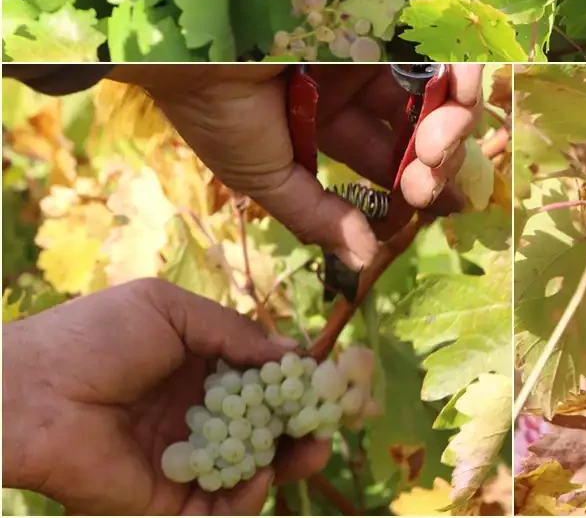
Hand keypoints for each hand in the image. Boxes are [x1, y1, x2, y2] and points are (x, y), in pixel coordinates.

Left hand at [1, 279, 329, 513]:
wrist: (30, 394)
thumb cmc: (92, 338)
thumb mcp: (169, 310)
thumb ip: (233, 332)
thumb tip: (293, 354)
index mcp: (198, 367)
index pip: (263, 379)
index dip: (299, 383)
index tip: (332, 384)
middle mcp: (197, 414)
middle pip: (267, 427)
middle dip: (303, 427)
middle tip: (329, 426)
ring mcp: (185, 458)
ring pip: (252, 468)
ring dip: (287, 463)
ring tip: (309, 453)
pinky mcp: (167, 500)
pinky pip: (220, 507)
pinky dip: (247, 499)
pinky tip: (259, 478)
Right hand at [113, 64, 484, 269]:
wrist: (195, 42)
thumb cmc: (216, 111)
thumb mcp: (264, 177)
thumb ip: (316, 215)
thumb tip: (364, 260)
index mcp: (326, 123)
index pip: (388, 159)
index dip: (418, 185)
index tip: (438, 207)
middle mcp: (355, 86)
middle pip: (422, 128)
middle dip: (436, 161)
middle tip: (424, 180)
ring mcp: (372, 50)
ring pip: (439, 91)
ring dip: (452, 124)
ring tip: (434, 147)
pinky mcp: (384, 18)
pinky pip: (439, 46)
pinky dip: (461, 72)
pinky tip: (458, 96)